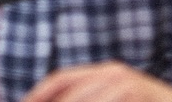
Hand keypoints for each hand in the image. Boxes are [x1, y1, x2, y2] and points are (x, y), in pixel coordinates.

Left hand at [24, 62, 171, 101]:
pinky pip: (106, 101)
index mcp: (104, 71)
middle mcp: (112, 74)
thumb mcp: (118, 96)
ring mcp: (125, 85)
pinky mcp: (134, 94)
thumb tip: (55, 100)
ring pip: (81, 99)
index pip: (61, 78)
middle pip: (67, 91)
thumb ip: (92, 96)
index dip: (37, 93)